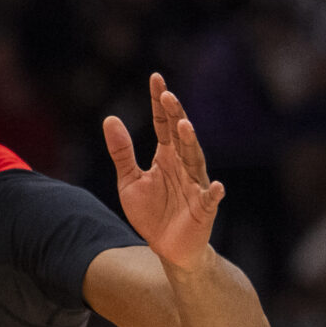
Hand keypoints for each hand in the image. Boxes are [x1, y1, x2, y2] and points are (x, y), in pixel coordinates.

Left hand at [104, 73, 224, 271]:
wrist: (167, 248)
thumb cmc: (152, 213)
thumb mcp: (129, 181)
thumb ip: (122, 152)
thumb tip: (110, 118)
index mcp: (166, 157)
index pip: (163, 124)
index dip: (160, 103)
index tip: (155, 78)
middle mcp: (183, 166)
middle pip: (180, 136)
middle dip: (175, 116)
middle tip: (167, 95)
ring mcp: (195, 186)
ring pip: (195, 160)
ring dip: (191, 143)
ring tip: (184, 126)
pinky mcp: (203, 209)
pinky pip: (210, 199)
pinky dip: (213, 193)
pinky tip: (215, 186)